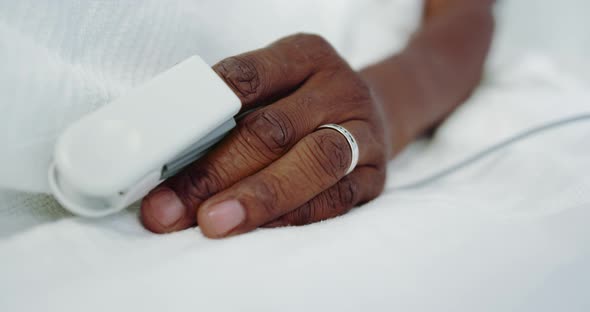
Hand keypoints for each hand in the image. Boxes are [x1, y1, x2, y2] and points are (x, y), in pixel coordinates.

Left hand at [140, 33, 389, 237]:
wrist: (374, 111)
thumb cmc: (305, 101)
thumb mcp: (277, 84)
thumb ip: (231, 110)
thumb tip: (169, 157)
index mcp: (306, 56)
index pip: (248, 77)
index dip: (202, 113)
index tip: (162, 150)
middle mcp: (339, 89)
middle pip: (274, 129)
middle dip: (217, 171)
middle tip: (171, 207)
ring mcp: (363, 133)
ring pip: (313, 163)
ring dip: (258, 197)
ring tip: (214, 223)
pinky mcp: (374, 176)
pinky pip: (337, 199)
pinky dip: (295, 216)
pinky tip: (261, 230)